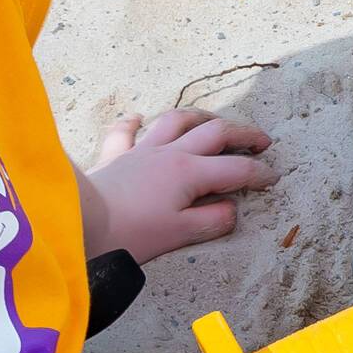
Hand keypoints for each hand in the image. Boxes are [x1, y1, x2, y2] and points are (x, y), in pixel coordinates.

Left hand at [88, 107, 272, 262]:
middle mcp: (170, 153)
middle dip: (244, 133)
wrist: (78, 221)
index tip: (274, 178)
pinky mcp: (115, 155)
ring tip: (214, 123)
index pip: (237, 169)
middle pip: (215, 132)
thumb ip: (213, 220)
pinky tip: (139, 118)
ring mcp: (142, 150)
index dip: (260, 173)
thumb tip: (231, 210)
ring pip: (177, 120)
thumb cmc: (128, 232)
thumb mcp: (180, 234)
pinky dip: (134, 122)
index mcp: (190, 173)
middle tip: (262, 141)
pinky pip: (125, 131)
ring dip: (201, 118)